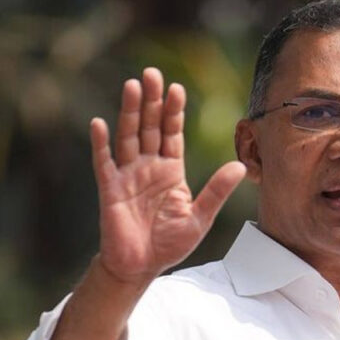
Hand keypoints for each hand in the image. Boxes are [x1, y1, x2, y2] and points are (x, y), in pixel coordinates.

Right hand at [89, 68, 245, 284]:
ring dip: (128, 111)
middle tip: (152, 73)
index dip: (174, 111)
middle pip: (149, 126)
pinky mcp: (110, 189)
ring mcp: (127, 175)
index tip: (177, 88)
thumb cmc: (169, 244)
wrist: (141, 267)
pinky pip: (104, 162)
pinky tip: (100, 124)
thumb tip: (239, 165)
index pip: (172, 133)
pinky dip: (101, 143)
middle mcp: (148, 167)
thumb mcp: (200, 217)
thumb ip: (216, 191)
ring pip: (128, 136)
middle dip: (151, 101)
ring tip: (131, 86)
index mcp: (171, 171)